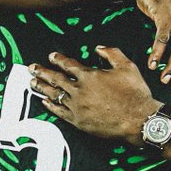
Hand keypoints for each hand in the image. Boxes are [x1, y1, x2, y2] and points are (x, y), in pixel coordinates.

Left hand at [29, 47, 159, 145]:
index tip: (51, 56)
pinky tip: (45, 102)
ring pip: (55, 95)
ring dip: (42, 88)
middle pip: (56, 79)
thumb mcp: (127, 66)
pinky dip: (51, 106)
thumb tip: (99, 48)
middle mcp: (79, 91)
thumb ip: (112, 54)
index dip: (58, 59)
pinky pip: (60, 112)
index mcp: (89, 76)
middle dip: (42, 72)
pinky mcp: (79, 121)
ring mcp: (77, 107)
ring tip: (32, 83)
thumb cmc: (134, 94)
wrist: (138, 120)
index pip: (68, 65)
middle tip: (31, 68)